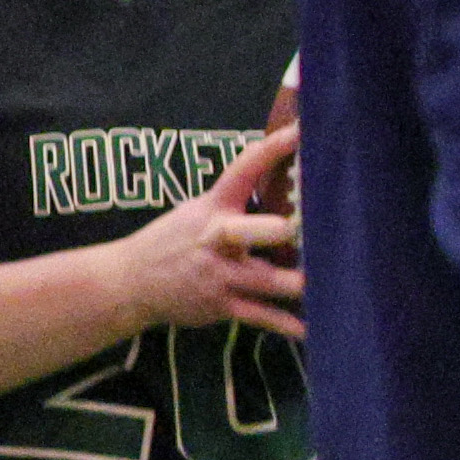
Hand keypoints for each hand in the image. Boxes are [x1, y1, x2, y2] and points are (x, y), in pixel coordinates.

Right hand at [111, 125, 304, 341]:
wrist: (130, 284)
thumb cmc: (179, 238)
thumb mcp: (200, 208)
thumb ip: (239, 194)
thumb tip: (288, 164)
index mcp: (214, 207)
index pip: (242, 170)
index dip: (271, 149)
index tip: (301, 130)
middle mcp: (217, 239)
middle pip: (247, 231)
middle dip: (272, 230)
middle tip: (297, 227)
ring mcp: (219, 275)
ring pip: (264, 280)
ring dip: (295, 283)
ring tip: (329, 282)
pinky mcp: (222, 305)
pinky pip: (260, 315)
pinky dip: (285, 325)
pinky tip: (311, 329)